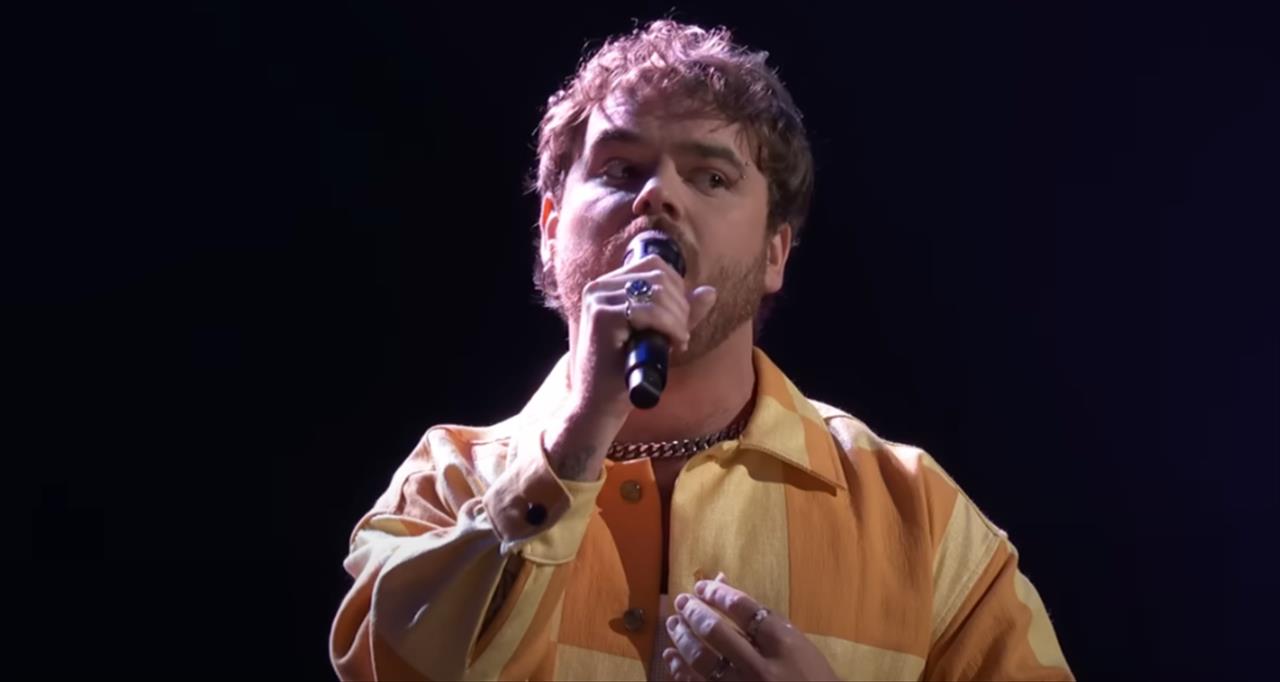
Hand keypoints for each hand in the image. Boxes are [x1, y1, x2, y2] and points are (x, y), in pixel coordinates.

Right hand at [544, 254, 716, 479]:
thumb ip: (681, 313)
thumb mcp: (656, 335)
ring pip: (657, 292)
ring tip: (678, 341)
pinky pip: (649, 311)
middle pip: (659, 276)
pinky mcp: (602, 317)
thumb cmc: (624, 371)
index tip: (680, 319)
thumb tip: (710, 291)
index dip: (678, 288)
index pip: (654, 264)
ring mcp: (598, 300)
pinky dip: (670, 326)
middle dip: (681, 306)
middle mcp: (599, 287)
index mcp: (608, 285)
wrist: (598, 404)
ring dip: (678, 318)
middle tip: (681, 335)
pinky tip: (674, 344)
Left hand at [663, 574, 838, 680]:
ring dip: (682, 637)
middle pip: (716, 632)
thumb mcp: (795, 643)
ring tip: (673, 623)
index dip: (717, 593)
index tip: (702, 587)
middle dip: (693, 612)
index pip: (743, 608)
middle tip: (681, 601)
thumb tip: (721, 582)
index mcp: (784, 645)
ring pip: (701, 661)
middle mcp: (762, 668)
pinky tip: (671, 655)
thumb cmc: (810, 677)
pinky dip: (679, 669)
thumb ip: (761, 617)